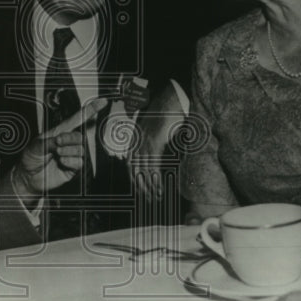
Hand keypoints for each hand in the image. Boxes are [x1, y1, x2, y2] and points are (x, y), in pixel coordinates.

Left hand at [11, 97, 107, 205]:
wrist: (28, 177)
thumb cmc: (30, 158)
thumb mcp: (35, 146)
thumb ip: (49, 142)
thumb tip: (60, 141)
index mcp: (59, 132)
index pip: (77, 119)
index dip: (90, 110)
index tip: (102, 102)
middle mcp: (67, 143)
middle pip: (79, 136)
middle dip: (69, 138)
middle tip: (57, 143)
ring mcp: (71, 155)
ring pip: (80, 149)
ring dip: (68, 151)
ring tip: (56, 154)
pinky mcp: (73, 168)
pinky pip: (79, 162)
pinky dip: (70, 161)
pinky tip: (61, 162)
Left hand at [128, 80, 186, 200]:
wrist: (170, 100)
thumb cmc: (165, 113)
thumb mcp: (155, 129)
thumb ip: (153, 141)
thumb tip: (156, 155)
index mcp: (135, 139)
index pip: (130, 164)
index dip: (134, 179)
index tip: (139, 191)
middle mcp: (137, 142)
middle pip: (135, 171)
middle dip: (141, 187)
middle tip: (148, 200)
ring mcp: (144, 143)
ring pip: (144, 171)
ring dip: (150, 187)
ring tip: (155, 198)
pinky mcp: (154, 143)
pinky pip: (153, 165)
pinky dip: (156, 179)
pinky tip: (159, 189)